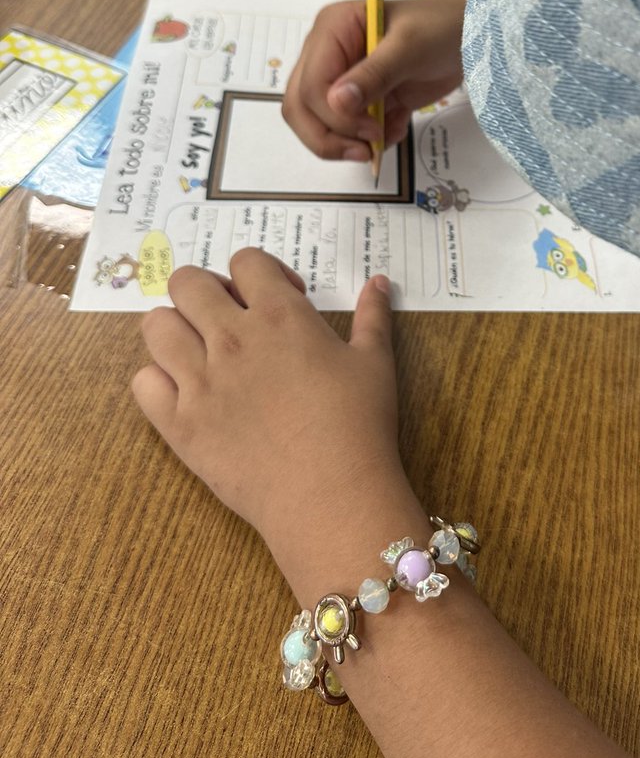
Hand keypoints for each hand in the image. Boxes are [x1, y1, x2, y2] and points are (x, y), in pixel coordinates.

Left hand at [131, 249, 401, 549]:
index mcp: (281, 316)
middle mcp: (233, 338)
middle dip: (208, 292)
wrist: (331, 496)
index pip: (246, 261)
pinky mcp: (180, 424)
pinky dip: (159, 381)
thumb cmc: (359, 426)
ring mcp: (200, 380)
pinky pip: (143, 383)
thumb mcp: (375, 363)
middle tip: (231, 320)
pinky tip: (188, 394)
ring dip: (175, 328)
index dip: (260, 273)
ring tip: (201, 352)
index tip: (280, 301)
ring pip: (156, 325)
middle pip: (188, 282)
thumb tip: (378, 280)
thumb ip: (373, 315)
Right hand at [283, 0, 470, 160]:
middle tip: (366, 149)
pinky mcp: (359, 102)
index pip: (311, 84)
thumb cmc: (438, 27)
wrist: (464, 35)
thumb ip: (373, 74)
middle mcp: (327, 55)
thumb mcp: (409, 47)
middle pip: (301, 108)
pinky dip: (370, 141)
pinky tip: (397, 126)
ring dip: (348, 143)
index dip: (336, 115)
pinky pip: (347, 133)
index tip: (371, 127)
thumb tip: (337, 102)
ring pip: (317, 125)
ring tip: (385, 137)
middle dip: (330, 136)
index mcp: (332, 31)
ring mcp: (341, 80)